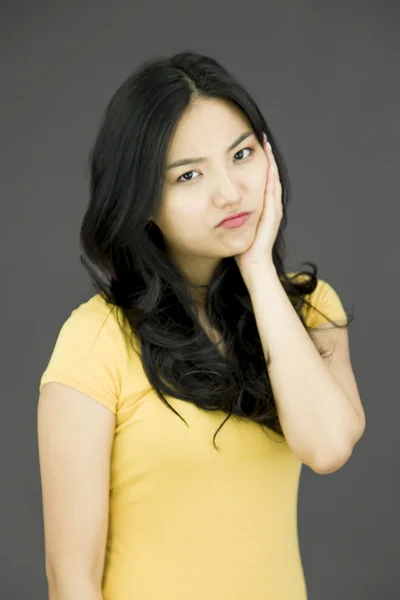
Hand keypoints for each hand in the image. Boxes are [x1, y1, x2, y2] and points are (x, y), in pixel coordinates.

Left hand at [234, 133, 282, 277]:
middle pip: (269, 176)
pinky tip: (268, 166)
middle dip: (267, 158)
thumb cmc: (242, 250)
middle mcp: (270, 207)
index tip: (252, 146)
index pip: (262, 180)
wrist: (252, 267)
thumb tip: (215, 204)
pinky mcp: (272, 217)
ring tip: (266, 146)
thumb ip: (229, 215)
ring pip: (273, 181)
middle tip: (261, 138)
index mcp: (262, 208)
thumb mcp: (233, 226)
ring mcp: (273, 212)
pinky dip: (271, 179)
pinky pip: (272, 194)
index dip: (259, 163)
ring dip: (270, 163)